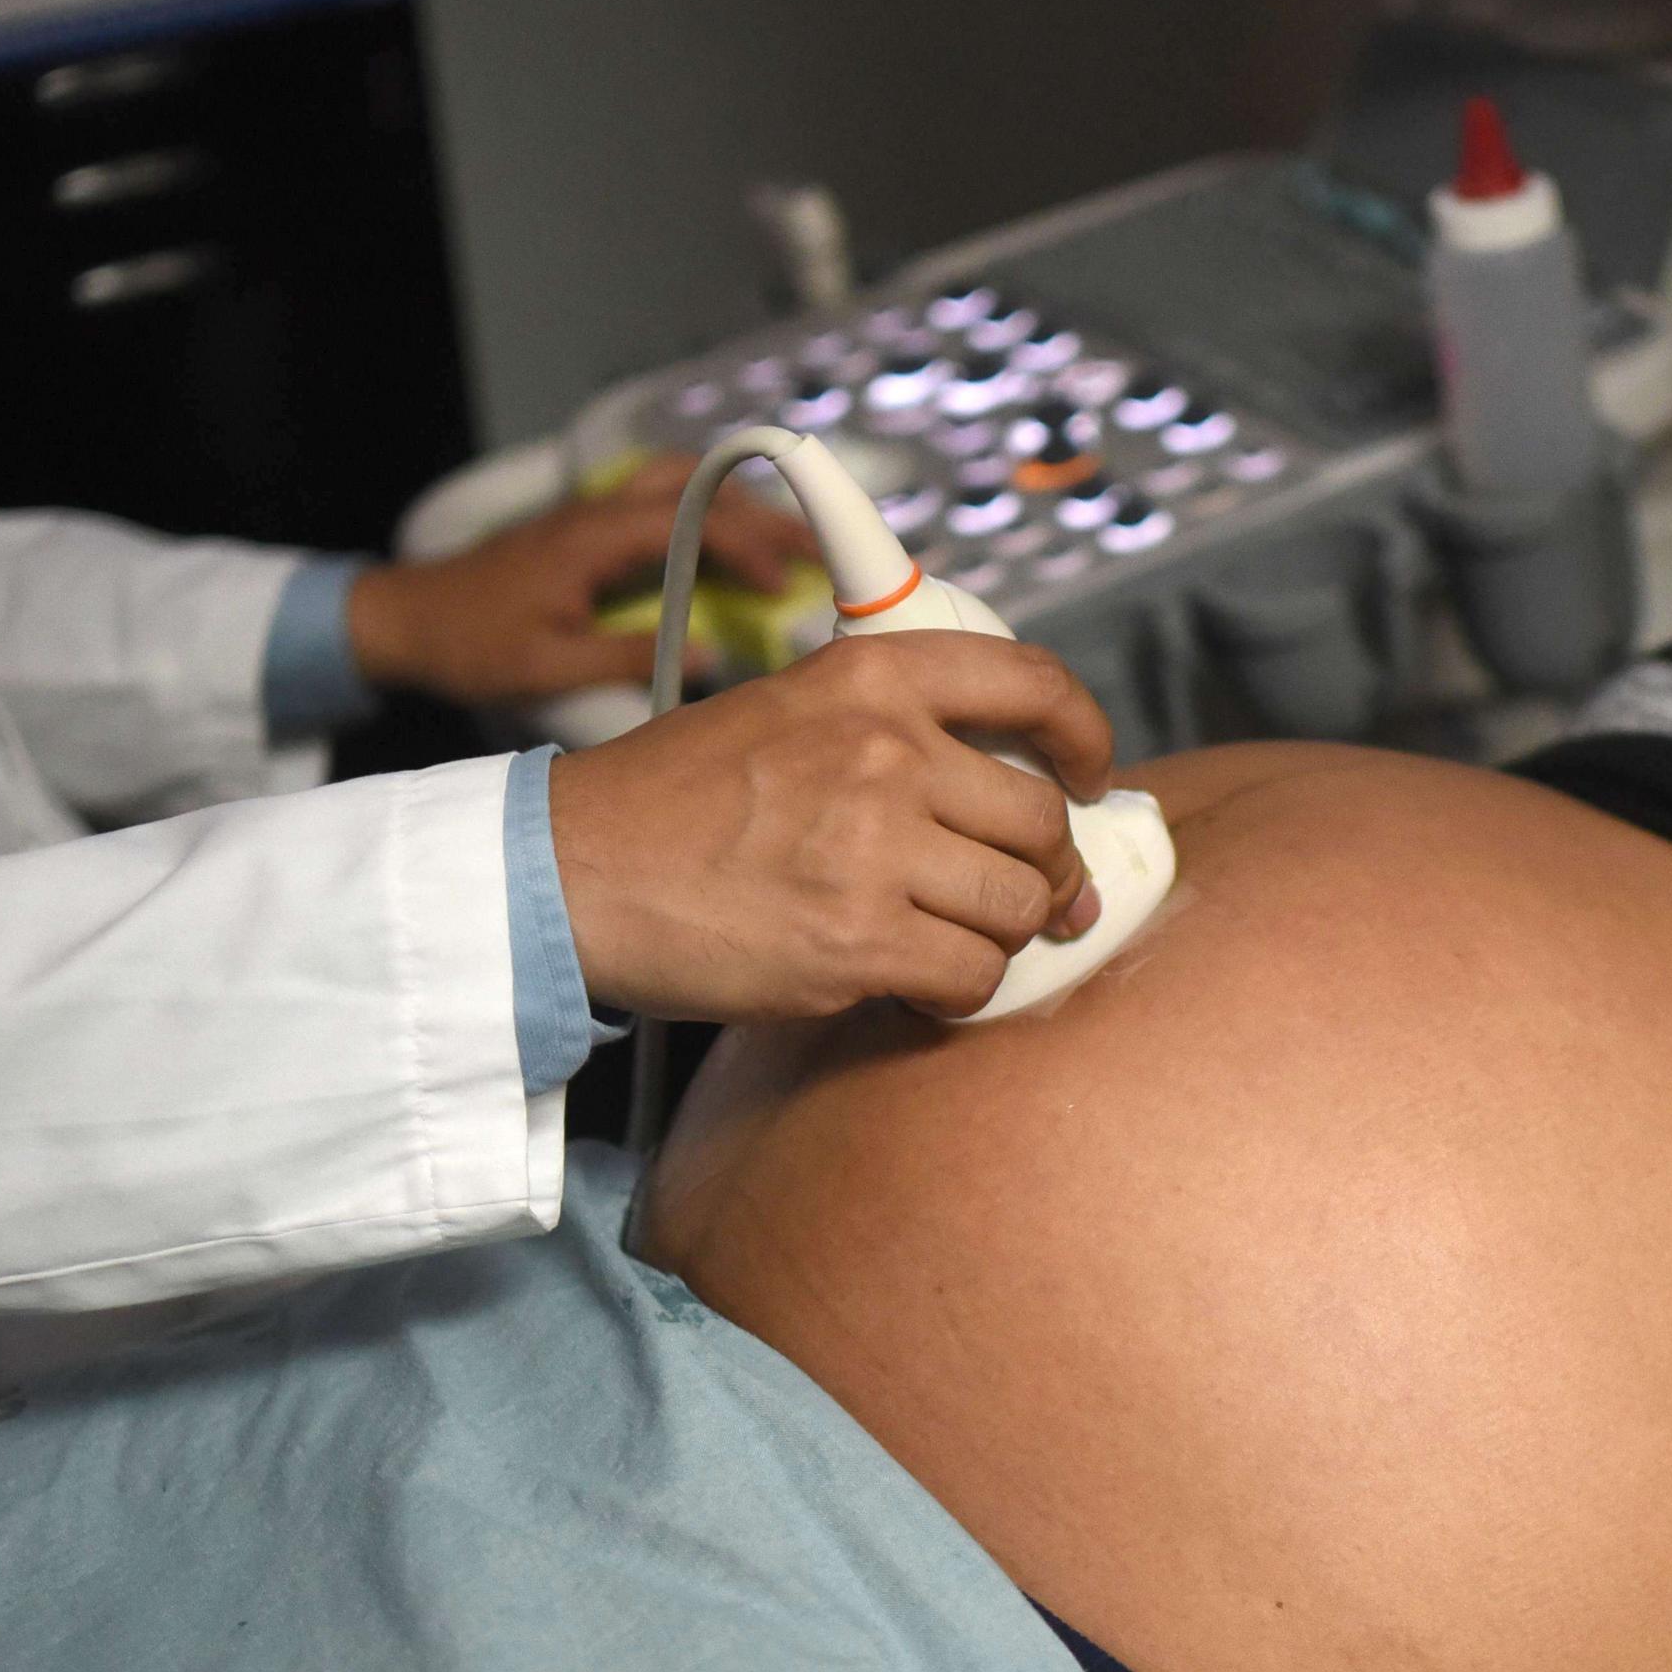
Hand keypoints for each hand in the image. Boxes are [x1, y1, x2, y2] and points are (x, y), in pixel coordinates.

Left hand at [345, 452, 813, 705]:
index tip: (788, 582)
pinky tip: (732, 539)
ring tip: (791, 534)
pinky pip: (661, 500)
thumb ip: (630, 658)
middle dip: (767, 512)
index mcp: (594, 535)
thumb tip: (714, 656)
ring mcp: (592, 513)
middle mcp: (599, 510)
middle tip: (826, 544)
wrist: (403, 618)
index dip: (750, 546)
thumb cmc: (468, 643)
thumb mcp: (547, 666)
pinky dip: (708, 509)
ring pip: (681, 482)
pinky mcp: (587, 528)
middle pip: (700, 488)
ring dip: (739, 501)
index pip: (694, 522)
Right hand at [546, 633, 1115, 1022]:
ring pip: (1016, 906)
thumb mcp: (782, 711)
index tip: (1095, 774)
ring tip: (950, 942)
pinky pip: (971, 977)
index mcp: (869, 679)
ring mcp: (876, 850)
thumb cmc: (672, 801)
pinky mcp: (859, 944)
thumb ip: (885, 729)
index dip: (1086, 733)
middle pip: (1041, 820)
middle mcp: (885, 753)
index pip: (1030, 682)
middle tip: (1037, 899)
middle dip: (1051, 871)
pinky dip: (958, 992)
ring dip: (999, 936)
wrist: (576, 871)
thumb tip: (996, 791)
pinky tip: (915, 985)